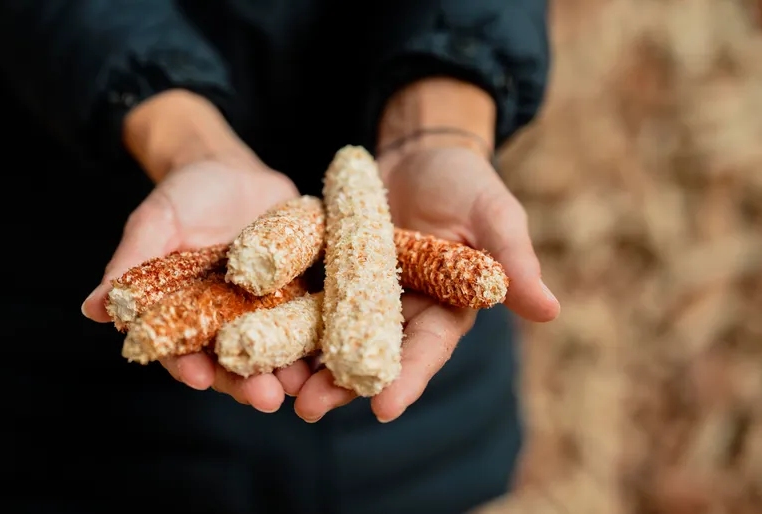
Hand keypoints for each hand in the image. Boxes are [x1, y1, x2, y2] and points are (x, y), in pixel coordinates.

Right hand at [81, 91, 306, 413]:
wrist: (233, 170)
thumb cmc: (184, 196)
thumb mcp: (155, 222)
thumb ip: (131, 264)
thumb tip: (91, 309)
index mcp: (188, 317)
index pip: (185, 351)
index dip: (189, 366)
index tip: (199, 376)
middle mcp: (228, 324)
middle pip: (237, 363)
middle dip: (249, 384)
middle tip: (265, 399)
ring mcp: (268, 313)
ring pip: (279, 352)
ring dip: (290, 372)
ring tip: (302, 385)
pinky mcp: (303, 295)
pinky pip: (314, 322)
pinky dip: (324, 340)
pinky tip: (335, 353)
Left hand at [293, 145, 560, 422]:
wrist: (416, 151)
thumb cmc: (465, 181)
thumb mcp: (493, 214)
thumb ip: (513, 261)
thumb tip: (551, 310)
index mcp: (444, 308)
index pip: (426, 351)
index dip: (407, 380)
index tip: (384, 408)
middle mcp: (399, 312)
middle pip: (370, 355)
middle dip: (342, 386)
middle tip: (310, 410)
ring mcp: (360, 296)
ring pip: (331, 338)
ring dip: (306, 364)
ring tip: (275, 388)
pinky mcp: (329, 275)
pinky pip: (305, 302)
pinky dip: (283, 321)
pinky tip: (255, 339)